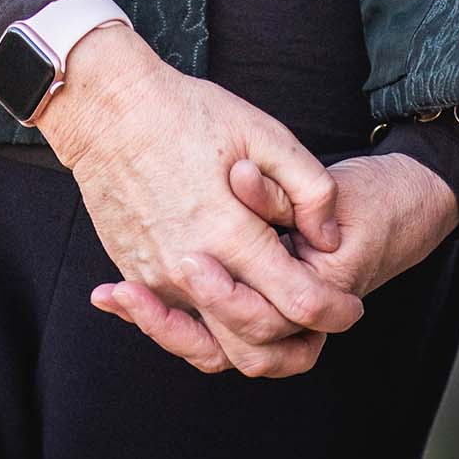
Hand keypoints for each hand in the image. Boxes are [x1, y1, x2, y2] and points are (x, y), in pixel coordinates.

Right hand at [88, 148, 458, 371]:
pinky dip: (205, 336)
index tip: (351, 307)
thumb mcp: (263, 131)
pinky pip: (174, 328)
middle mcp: (191, 267)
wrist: (107, 107)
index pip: (297, 303)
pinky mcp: (136, 273)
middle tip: (323, 321)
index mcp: (230, 232)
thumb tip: (329, 238)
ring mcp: (158, 276)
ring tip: (283, 332)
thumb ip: (308, 187)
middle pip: (258, 341)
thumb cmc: (185, 112)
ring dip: (255, 350)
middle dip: (302, 340)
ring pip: (212, 349)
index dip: (335, 312)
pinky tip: (226, 317)